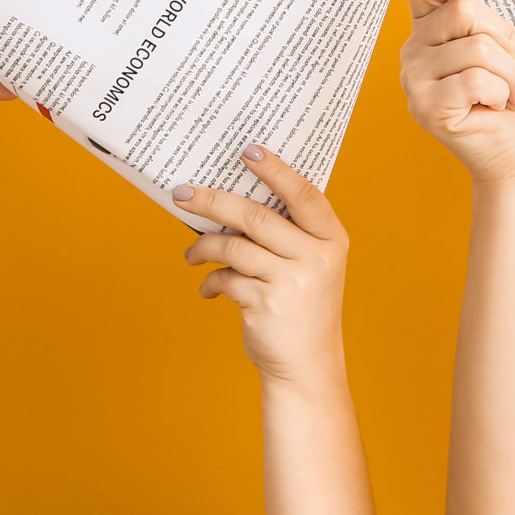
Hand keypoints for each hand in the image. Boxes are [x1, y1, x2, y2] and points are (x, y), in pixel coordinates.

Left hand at [177, 147, 350, 385]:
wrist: (307, 365)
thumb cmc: (304, 308)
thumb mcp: (312, 266)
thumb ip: (289, 237)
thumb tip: (232, 203)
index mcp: (332, 240)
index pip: (304, 195)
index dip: (276, 170)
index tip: (248, 150)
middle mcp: (316, 257)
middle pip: (257, 216)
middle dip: (213, 201)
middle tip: (182, 193)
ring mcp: (292, 282)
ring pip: (234, 246)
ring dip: (203, 246)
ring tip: (190, 253)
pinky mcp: (265, 305)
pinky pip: (226, 279)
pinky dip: (211, 281)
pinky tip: (208, 287)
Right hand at [399, 0, 514, 187]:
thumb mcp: (511, 44)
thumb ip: (495, 16)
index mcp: (432, 23)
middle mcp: (415, 46)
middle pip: (464, 12)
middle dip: (508, 38)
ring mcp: (414, 77)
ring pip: (477, 48)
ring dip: (511, 72)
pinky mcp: (424, 106)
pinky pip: (476, 80)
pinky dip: (502, 92)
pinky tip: (498, 106)